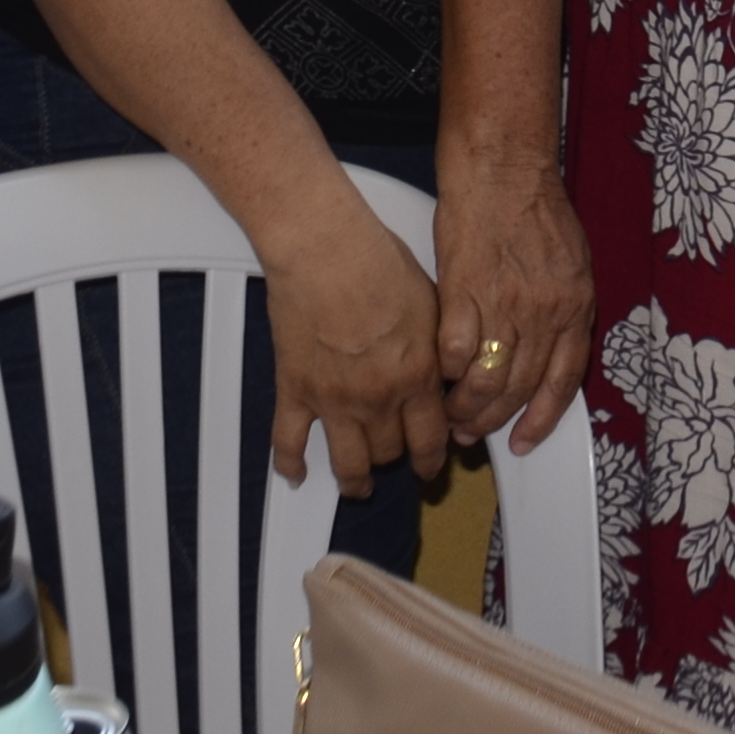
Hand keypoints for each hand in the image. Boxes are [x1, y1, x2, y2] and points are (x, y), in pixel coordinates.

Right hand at [261, 183, 453, 491]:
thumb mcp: (432, 305)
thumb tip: (445, 374)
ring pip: (348, 463)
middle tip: (395, 460)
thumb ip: (438, 349)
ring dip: (355, 481)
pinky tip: (297, 475)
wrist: (325, 247)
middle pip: (390, 453)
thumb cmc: (377, 261)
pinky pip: (289, 441)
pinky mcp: (295, 389)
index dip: (434, 459)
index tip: (433, 465)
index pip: (431, 439)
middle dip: (395, 459)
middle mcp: (379, 398)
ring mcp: (334, 399)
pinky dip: (291, 464)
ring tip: (358, 486)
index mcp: (417, 376)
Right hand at [434, 160, 596, 455]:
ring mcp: (504, 306)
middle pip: (519, 388)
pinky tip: (437, 378)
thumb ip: (564, 309)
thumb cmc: (535, 209)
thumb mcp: (572, 263)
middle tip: (471, 435)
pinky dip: (445, 372)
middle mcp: (544, 314)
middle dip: (494, 421)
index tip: (523, 440)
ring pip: (486, 380)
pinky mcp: (464, 294)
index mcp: (574, 308)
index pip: (562, 381)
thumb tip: (551, 350)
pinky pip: (454, 352)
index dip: (542, 418)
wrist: (503, 170)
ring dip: (465, 407)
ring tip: (450, 418)